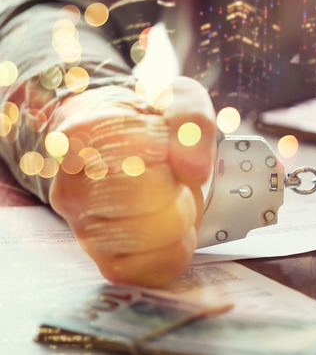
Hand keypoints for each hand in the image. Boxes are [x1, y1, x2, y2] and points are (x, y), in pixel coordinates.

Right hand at [49, 77, 215, 286]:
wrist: (132, 158)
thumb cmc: (152, 129)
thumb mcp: (179, 101)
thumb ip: (192, 121)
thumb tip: (193, 169)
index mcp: (81, 138)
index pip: (144, 148)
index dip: (170, 146)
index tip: (162, 140)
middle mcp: (71, 189)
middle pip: (155, 194)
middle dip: (176, 181)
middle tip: (167, 172)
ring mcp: (86, 231)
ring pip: (163, 232)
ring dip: (182, 213)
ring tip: (167, 197)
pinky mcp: (109, 264)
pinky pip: (163, 264)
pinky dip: (180, 244)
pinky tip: (167, 224)